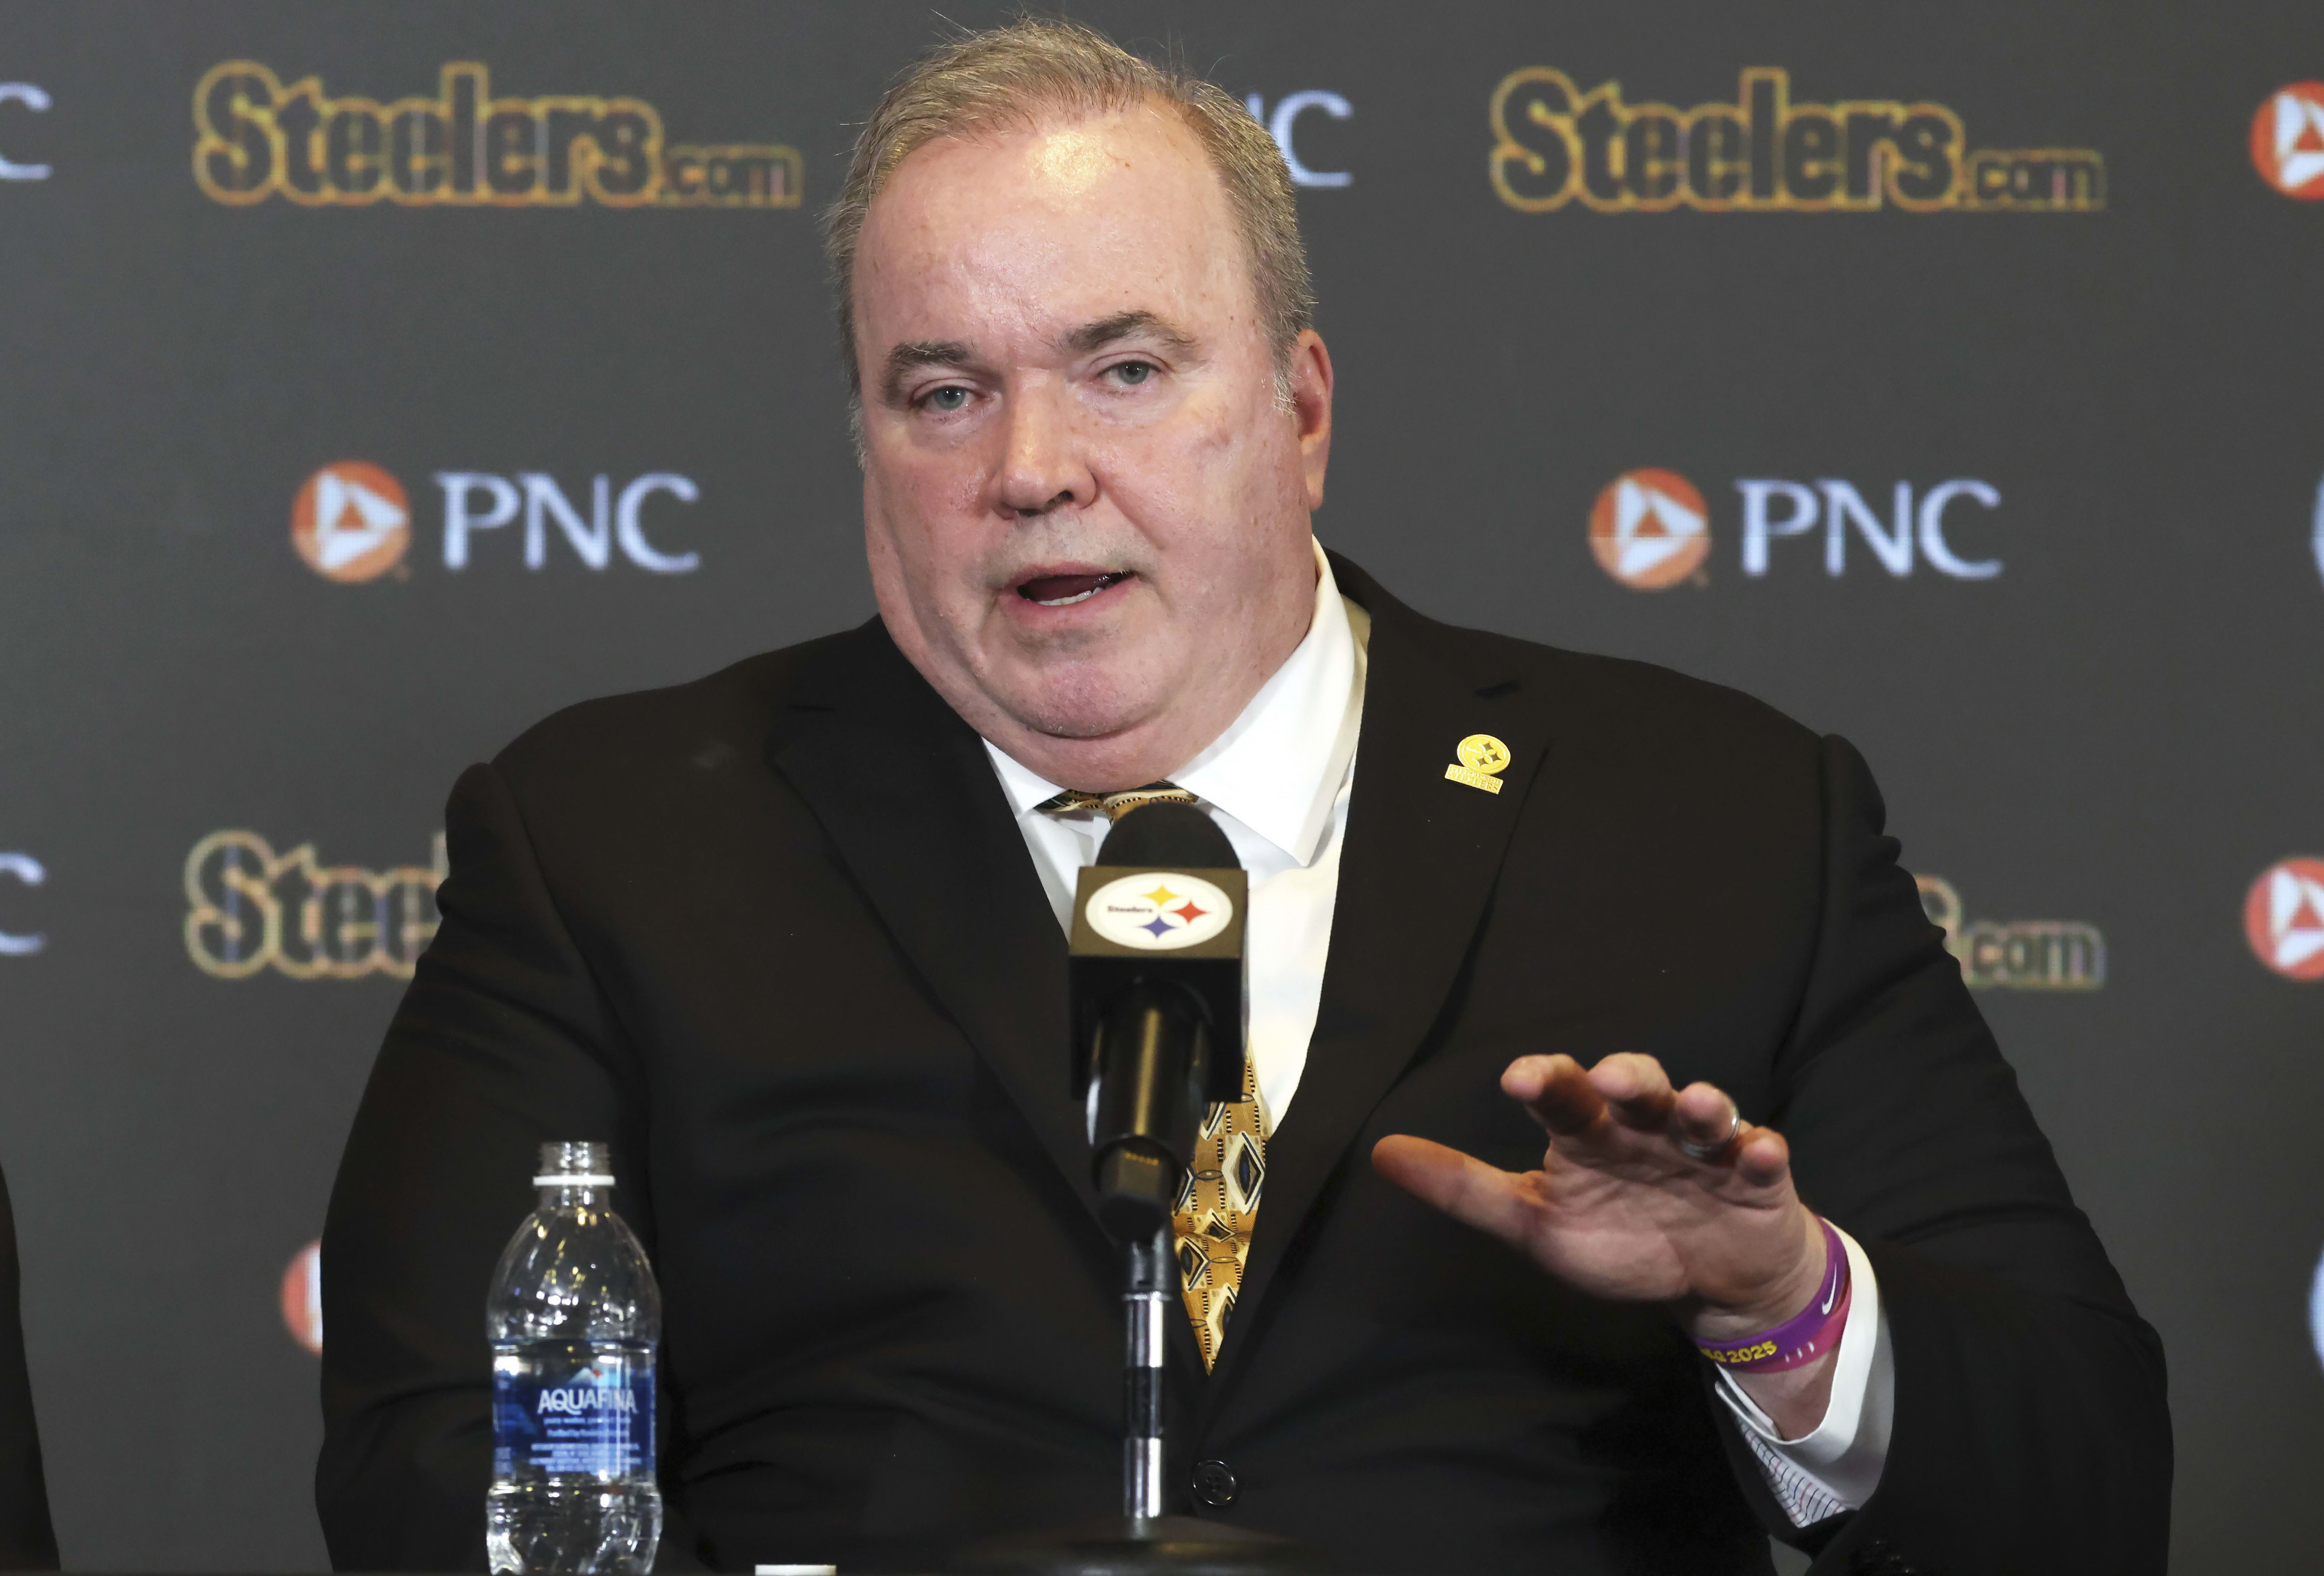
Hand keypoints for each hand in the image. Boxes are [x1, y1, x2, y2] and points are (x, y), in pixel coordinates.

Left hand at [1372, 1052, 1826, 1348]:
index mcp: (1589, 1133)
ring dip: (1702, 1104)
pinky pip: (1764, 1156)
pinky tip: (1760, 1152)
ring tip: (1694, 1105)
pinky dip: (1762, 1151)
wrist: (1710, 1277)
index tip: (1518, 1079)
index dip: (1544, 1081)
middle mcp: (1645, 1127)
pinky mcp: (1758, 1177)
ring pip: (1704, 1111)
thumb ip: (1464, 1190)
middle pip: (1638, 1086)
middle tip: (1609, 1080)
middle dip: (1628, 1078)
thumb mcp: (1536, 1222)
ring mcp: (1705, 1148)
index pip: (1562, 1095)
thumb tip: (1380, 1153)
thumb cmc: (1618, 1235)